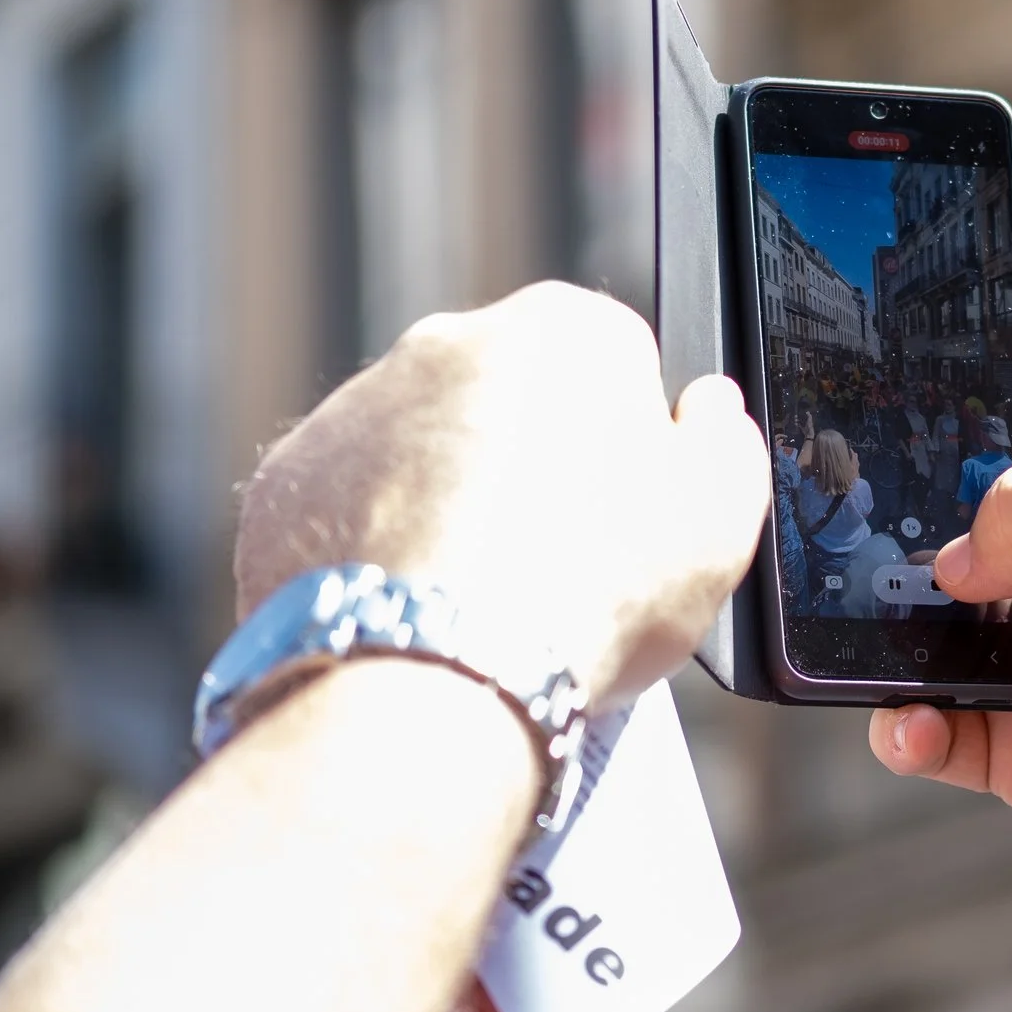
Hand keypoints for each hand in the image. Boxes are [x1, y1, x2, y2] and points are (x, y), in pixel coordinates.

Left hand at [235, 283, 768, 703]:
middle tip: (556, 571)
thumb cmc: (590, 596)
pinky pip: (344, 510)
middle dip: (531, 468)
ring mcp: (352, 410)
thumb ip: (727, 443)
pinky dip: (372, 554)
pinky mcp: (284, 484)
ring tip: (479, 610)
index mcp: (563, 330)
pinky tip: (410, 618)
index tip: (630, 522)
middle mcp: (446, 342)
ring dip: (448, 508)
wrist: (428, 682)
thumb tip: (708, 412)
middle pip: (510, 403)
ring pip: (419, 453)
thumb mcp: (722, 522)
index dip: (633, 449)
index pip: (615, 367)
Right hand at [870, 358, 1011, 945]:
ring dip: (890, 634)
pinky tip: (917, 729)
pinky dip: (907, 728)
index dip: (971, 386)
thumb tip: (951, 562)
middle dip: (900, 520)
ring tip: (872, 642)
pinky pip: (933, 726)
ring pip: (930, 626)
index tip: (891, 381)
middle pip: (956, 517)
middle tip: (847, 529)